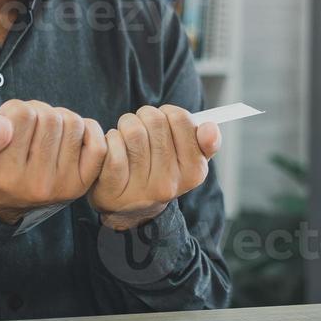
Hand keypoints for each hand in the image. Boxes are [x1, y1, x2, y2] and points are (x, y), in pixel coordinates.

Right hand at [0, 99, 106, 224]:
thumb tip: (4, 126)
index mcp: (7, 174)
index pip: (24, 115)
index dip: (14, 109)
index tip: (7, 120)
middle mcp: (38, 182)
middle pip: (51, 117)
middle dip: (37, 112)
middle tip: (27, 123)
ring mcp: (63, 184)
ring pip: (73, 124)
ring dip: (59, 118)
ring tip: (44, 129)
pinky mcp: (81, 184)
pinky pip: (98, 145)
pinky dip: (87, 130)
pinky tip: (68, 134)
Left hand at [88, 105, 221, 230]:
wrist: (130, 209)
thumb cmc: (161, 172)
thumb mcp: (190, 160)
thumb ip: (207, 143)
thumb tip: (210, 127)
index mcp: (193, 173)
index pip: (180, 119)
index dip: (168, 112)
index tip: (165, 121)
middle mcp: (168, 185)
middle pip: (154, 121)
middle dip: (145, 116)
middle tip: (143, 127)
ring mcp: (140, 190)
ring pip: (133, 131)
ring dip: (126, 125)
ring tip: (127, 137)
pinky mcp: (112, 190)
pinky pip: (111, 148)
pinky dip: (110, 138)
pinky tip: (113, 146)